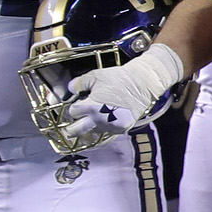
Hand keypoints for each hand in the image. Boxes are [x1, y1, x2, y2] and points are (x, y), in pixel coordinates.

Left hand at [63, 42, 184, 142]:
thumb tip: (71, 89)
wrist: (142, 84)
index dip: (73, 108)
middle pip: (76, 131)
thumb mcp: (95, 76)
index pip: (72, 113)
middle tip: (69, 127)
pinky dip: (102, 131)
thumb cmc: (118, 78)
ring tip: (92, 121)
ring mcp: (111, 126)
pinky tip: (102, 125)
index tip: (76, 105)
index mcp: (90, 107)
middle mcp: (99, 120)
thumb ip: (79, 83)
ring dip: (89, 128)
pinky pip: (107, 135)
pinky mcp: (121, 129)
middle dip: (71, 128)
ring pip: (92, 133)